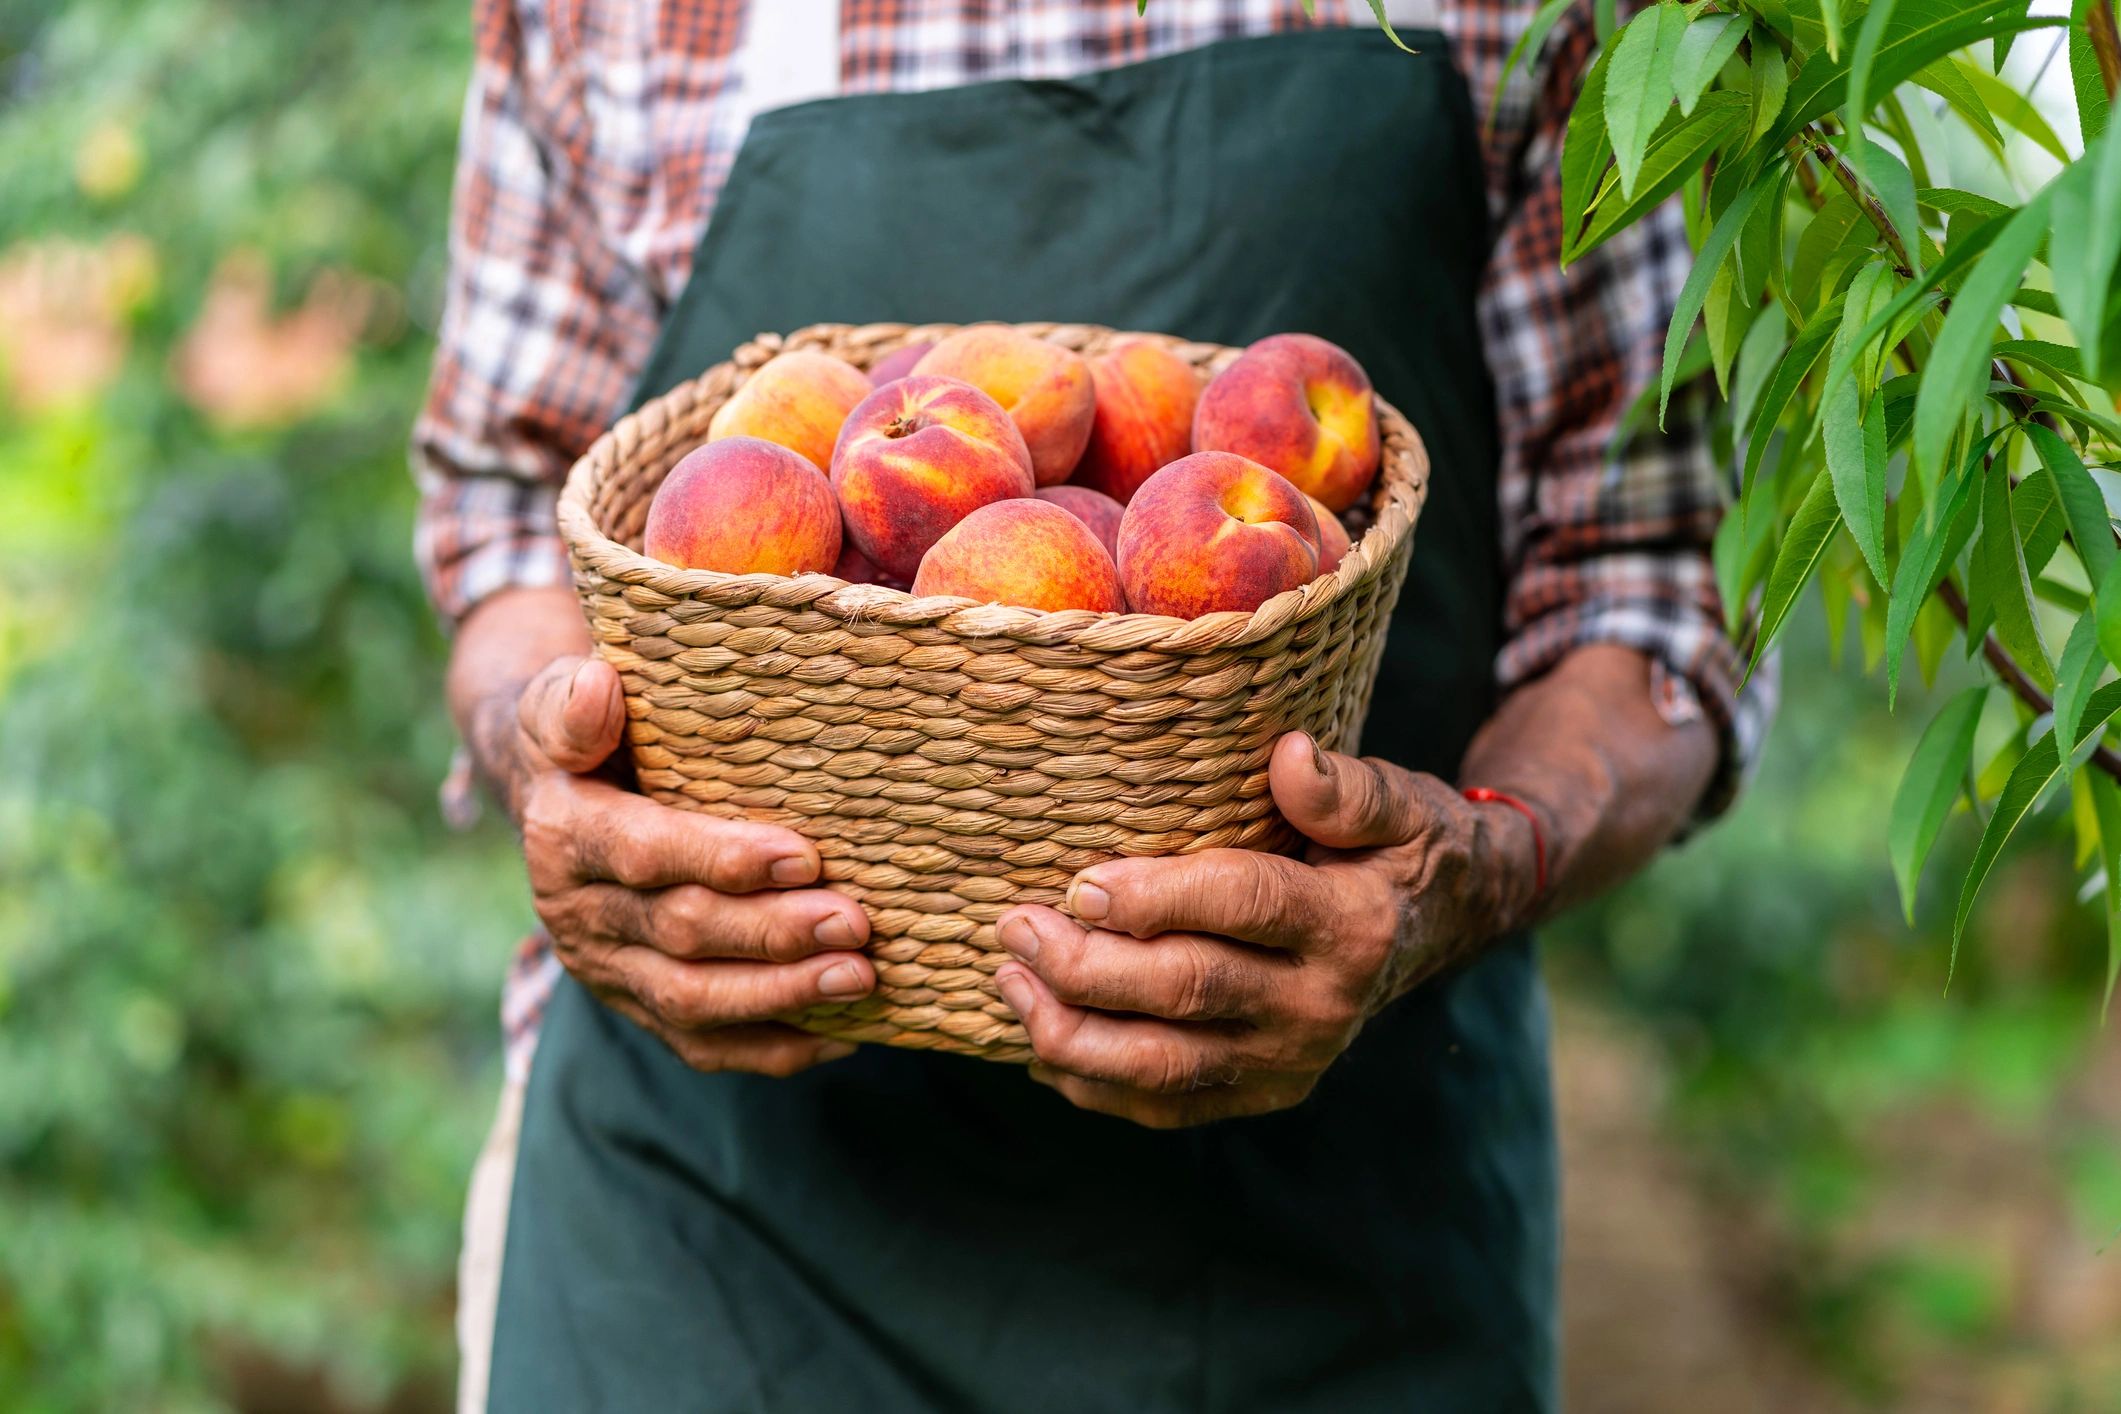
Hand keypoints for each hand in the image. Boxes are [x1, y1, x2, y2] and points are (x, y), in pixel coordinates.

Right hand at [488, 654, 876, 1074]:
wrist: (561, 797)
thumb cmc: (591, 736)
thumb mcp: (563, 704)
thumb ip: (576, 703)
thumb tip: (599, 686)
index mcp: (564, 835)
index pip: (645, 854)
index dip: (722, 859)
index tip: (805, 856)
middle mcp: (577, 913)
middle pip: (680, 935)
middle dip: (773, 934)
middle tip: (856, 924)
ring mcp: (606, 970)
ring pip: (692, 1001)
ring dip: (781, 995)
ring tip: (859, 977)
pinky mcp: (637, 1005)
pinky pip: (701, 1045)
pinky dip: (772, 1047)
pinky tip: (842, 1034)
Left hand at [992, 732, 1540, 1126]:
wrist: (1438, 929)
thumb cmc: (1396, 849)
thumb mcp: (1395, 802)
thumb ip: (1343, 789)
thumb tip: (1290, 756)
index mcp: (1352, 926)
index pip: (1244, 907)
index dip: (1157, 899)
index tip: (1081, 884)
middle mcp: (1321, 1006)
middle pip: (1188, 991)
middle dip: (1088, 965)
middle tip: (1015, 926)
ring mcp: (1290, 1061)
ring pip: (1164, 1065)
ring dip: (1073, 1032)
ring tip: (1010, 981)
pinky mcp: (1261, 1091)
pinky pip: (1166, 1103)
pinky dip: (1095, 1083)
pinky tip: (1039, 1043)